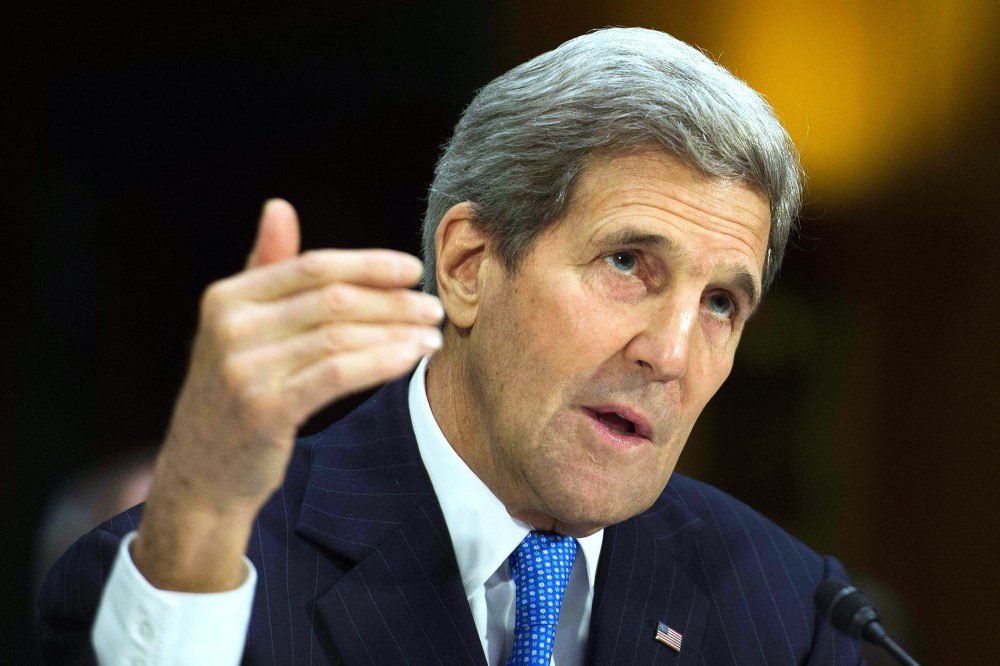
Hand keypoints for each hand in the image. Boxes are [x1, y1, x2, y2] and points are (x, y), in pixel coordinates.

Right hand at [132, 200, 442, 589]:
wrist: (202, 474)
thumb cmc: (234, 395)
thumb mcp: (239, 329)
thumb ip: (264, 269)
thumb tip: (279, 206)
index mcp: (226, 298)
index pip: (312, 268)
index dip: (368, 265)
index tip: (412, 269)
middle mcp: (230, 327)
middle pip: (331, 299)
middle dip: (391, 301)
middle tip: (433, 306)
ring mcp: (243, 369)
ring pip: (340, 336)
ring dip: (395, 332)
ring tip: (431, 335)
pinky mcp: (265, 409)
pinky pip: (338, 374)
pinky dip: (380, 361)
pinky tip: (409, 358)